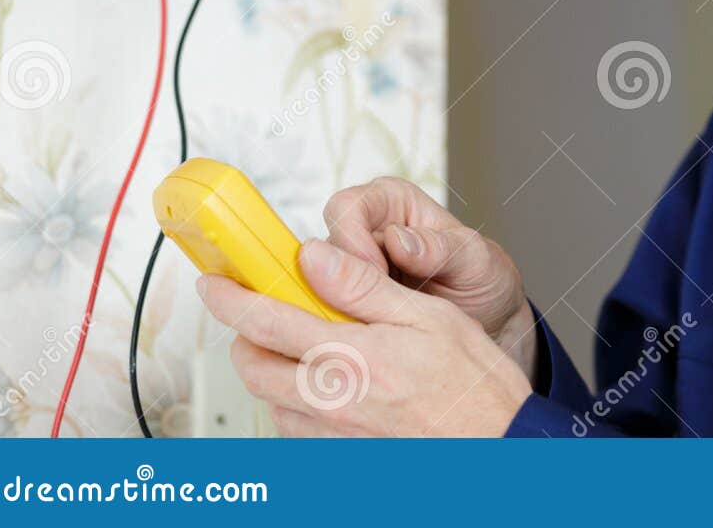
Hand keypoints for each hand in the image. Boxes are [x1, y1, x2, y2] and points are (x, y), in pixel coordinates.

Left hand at [199, 238, 531, 436]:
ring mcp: (331, 433)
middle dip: (248, 333)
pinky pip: (296, 426)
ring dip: (274, 367)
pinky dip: (296, 401)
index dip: (230, 296)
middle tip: (269, 311)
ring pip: (270, 397)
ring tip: (310, 347)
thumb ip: (363, 287)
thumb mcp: (429, 316)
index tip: (216, 281)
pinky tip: (330, 385)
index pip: (266, 318)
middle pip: (252, 364)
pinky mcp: (339, 455)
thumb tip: (315, 257)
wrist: (496, 445)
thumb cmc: (473, 384)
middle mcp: (330, 399)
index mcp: (350, 355)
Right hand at [320, 176, 525, 339]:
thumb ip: (439, 248)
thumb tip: (398, 240)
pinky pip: (326, 312)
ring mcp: (353, 269)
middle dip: (341, 281)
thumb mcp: (474, 261)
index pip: (349, 207)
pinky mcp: (348, 303)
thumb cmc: (483, 280)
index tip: (375, 274)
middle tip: (372, 310)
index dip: (353, 240)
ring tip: (376, 327)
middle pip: (323, 247)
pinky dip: (341, 326)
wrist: (490, 323)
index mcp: (393, 202)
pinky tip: (367, 339)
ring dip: (339, 308)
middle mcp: (367, 229)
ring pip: (318, 284)